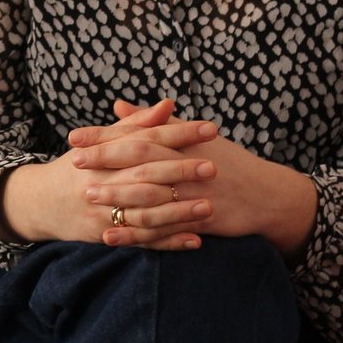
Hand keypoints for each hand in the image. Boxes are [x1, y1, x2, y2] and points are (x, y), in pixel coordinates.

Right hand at [0, 100, 217, 248]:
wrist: (38, 202)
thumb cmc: (75, 168)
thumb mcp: (98, 142)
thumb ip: (135, 125)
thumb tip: (168, 104)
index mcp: (101, 154)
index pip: (145, 139)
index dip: (178, 133)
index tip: (209, 129)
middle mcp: (100, 182)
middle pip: (145, 174)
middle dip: (180, 171)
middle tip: (213, 168)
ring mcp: (102, 210)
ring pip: (145, 211)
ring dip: (178, 211)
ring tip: (209, 206)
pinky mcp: (105, 235)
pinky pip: (141, 240)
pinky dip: (168, 241)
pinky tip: (195, 240)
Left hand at [86, 99, 317, 258]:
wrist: (269, 195)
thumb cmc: (228, 161)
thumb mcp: (194, 137)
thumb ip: (154, 123)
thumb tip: (118, 106)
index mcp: (183, 143)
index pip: (138, 135)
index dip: (105, 136)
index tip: (75, 136)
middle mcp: (187, 166)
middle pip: (140, 161)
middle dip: (105, 161)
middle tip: (73, 163)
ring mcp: (193, 194)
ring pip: (149, 195)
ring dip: (116, 197)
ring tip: (86, 197)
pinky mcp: (198, 221)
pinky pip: (161, 229)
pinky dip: (134, 234)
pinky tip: (109, 237)